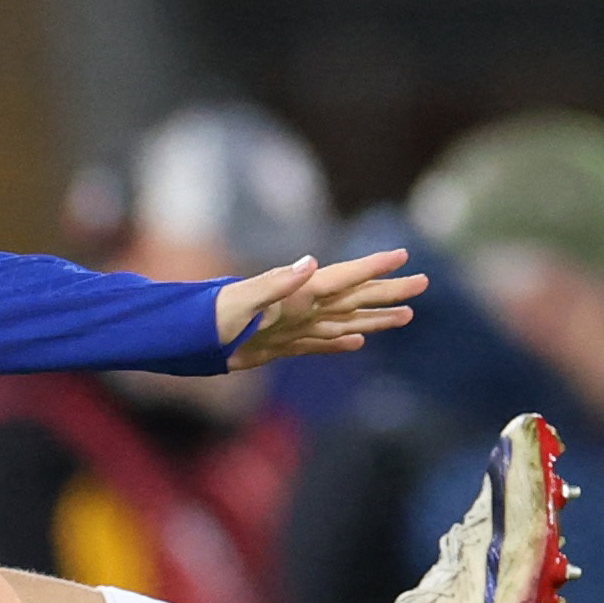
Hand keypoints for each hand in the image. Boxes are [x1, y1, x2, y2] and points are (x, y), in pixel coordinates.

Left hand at [219, 248, 424, 367]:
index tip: (402, 256)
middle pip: (355, 296)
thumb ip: (276, 282)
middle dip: (389, 291)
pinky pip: (319, 344)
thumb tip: (311, 262)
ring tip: (406, 316)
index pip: (344, 277)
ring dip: (375, 317)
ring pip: (345, 320)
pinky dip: (341, 343)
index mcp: (296, 293)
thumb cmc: (206, 316)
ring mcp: (292, 327)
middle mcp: (300, 307)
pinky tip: (358, 341)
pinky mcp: (280, 346)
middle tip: (423, 282)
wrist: (180, 338)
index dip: (373, 267)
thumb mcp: (241, 298)